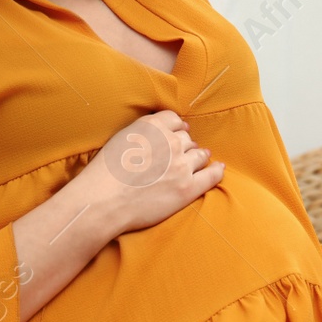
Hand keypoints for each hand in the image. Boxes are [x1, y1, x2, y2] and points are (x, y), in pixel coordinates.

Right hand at [73, 109, 224, 233]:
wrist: (103, 201)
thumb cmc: (105, 172)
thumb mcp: (122, 137)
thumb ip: (144, 130)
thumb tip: (160, 130)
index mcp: (154, 126)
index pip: (175, 120)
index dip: (176, 128)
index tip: (176, 133)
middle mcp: (171, 142)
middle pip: (187, 138)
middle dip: (184, 145)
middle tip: (179, 154)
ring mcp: (182, 165)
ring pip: (200, 155)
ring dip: (198, 157)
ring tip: (197, 161)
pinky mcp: (187, 188)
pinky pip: (211, 175)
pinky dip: (216, 171)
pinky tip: (218, 169)